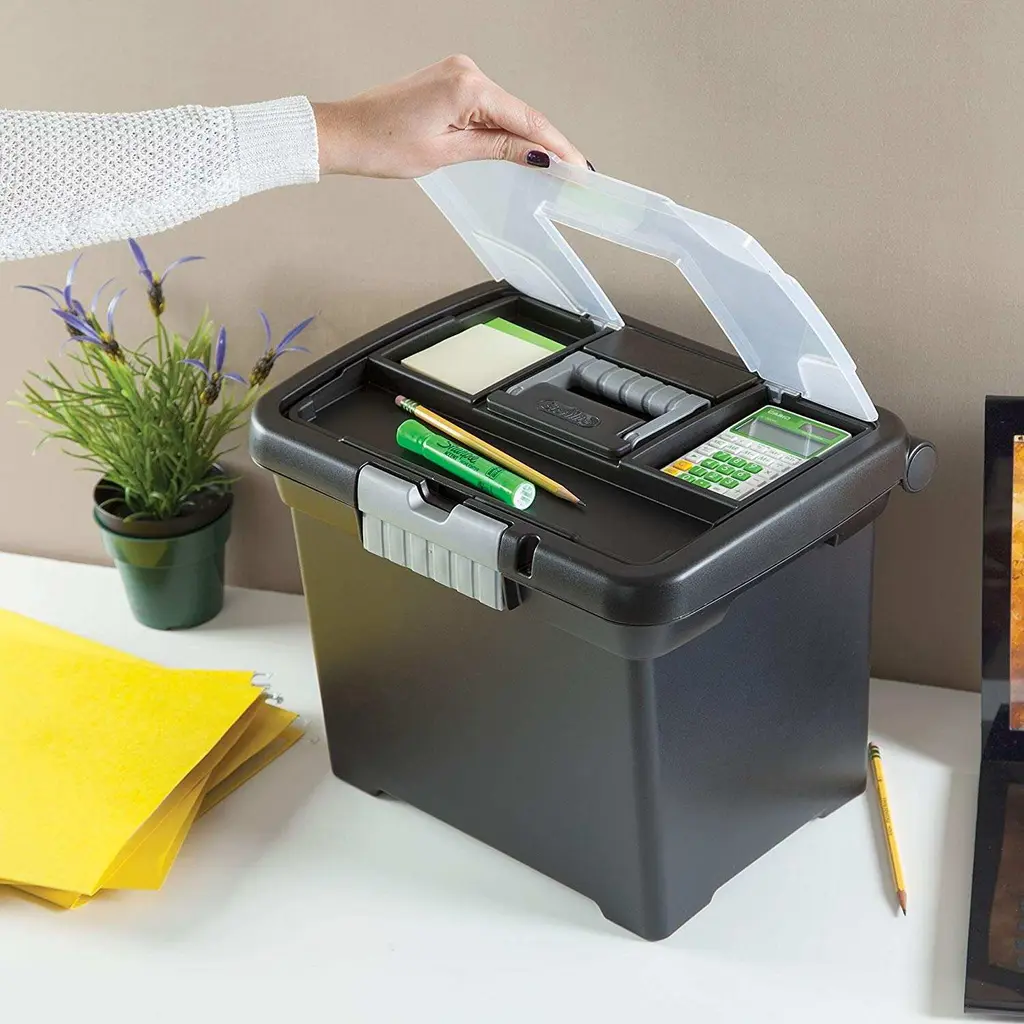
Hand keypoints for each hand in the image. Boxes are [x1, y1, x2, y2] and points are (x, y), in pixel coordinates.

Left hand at [311, 55, 586, 178]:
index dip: (557, 146)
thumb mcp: (448, 154)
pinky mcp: (450, 80)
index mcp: (467, 87)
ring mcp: (458, 73)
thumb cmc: (382, 144)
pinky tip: (521, 146)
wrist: (346, 133)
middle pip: (521, 112)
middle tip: (575, 172)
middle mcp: (466, 71)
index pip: (526, 120)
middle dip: (548, 143)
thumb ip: (498, 149)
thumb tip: (535, 154)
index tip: (578, 166)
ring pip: (507, 109)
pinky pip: (489, 105)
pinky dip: (505, 126)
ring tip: (554, 166)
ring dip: (527, 136)